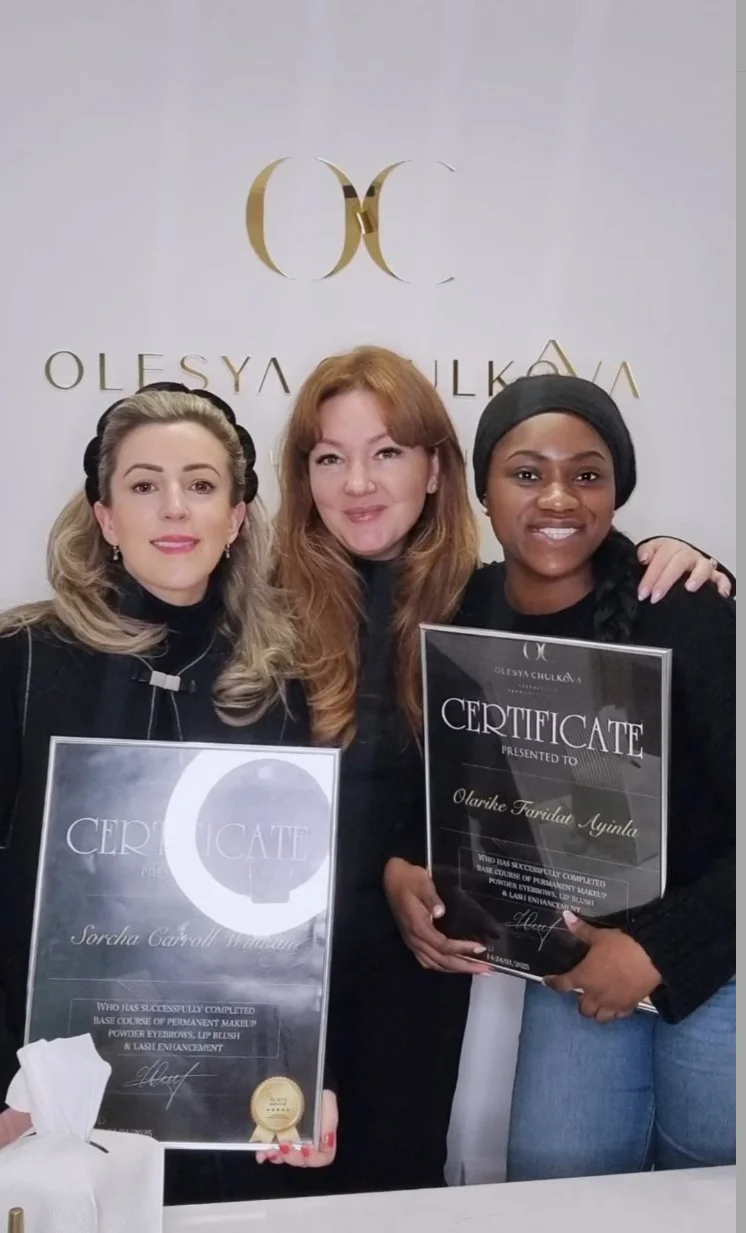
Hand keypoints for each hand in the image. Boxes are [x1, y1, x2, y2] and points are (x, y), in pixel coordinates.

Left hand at [256, 1089, 337, 1166]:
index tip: (306, 1148)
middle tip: (284, 1147)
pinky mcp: (277, 1138)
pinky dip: (266, 1153)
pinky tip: (261, 1153)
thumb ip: (330, 1117)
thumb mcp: (328, 1098)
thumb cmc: (315, 1090)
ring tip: (270, 1150)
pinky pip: (272, 1151)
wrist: (298, 1080)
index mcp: (323, 1136)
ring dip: (278, 1157)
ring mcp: (292, 1142)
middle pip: (303, 1161)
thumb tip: (326, 1140)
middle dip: (293, 1157)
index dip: (315, 1158)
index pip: (324, 1157)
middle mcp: (308, 1143)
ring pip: (286, 1158)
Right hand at [383, 858, 491, 973]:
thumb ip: (431, 897)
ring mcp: (412, 941)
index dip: (462, 949)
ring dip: (456, 969)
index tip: (480, 947)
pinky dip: (442, 966)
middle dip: (465, 966)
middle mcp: (414, 939)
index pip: (442, 945)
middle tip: (486, 969)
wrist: (391, 878)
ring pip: (435, 964)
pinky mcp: (412, 940)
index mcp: (418, 926)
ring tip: (476, 969)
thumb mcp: (422, 882)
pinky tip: (453, 966)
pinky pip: (427, 961)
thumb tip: (440, 912)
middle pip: (441, 960)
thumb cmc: (409, 879)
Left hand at [544, 912, 660, 1023]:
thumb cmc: (620, 945)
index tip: (548, 981)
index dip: (552, 983)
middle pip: (582, 1009)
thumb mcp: (599, 936)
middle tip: (583, 991)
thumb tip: (566, 915)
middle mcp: (595, 995)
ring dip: (596, 1011)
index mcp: (583, 977)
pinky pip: (618, 1016)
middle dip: (580, 1002)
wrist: (650, 957)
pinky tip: (616, 1003)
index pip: (562, 985)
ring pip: (598, 1017)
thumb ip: (581, 930)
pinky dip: (614, 1012)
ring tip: (598, 1001)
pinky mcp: (629, 1007)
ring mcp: (612, 1004)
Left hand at [637, 539, 730, 601]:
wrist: (674, 559)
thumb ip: (645, 553)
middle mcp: (687, 554)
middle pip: (679, 562)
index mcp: (670, 547)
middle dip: (665, 581)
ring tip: (689, 589)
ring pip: (703, 567)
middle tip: (655, 597)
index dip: (650, 576)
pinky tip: (720, 593)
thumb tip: (643, 558)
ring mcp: (700, 563)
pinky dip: (722, 584)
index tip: (642, 593)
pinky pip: (721, 578)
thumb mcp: (650, 553)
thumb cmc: (660, 560)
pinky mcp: (712, 574)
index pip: (660, 558)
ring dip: (697, 576)